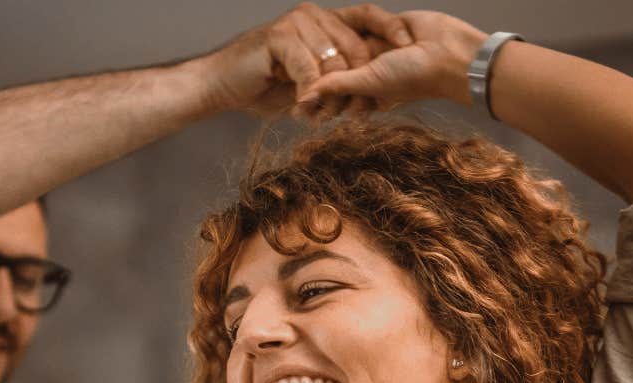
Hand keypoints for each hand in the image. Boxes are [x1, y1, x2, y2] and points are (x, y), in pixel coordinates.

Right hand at [196, 3, 414, 119]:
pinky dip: (308, 94)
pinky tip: (302, 108)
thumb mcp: (310, 82)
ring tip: (318, 116)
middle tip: (351, 114)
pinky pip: (308, 70)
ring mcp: (296, 24)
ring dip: (329, 97)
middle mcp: (313, 16)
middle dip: (358, 85)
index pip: (367, 16)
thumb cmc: (265, 86)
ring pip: (333, 62)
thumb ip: (337, 77)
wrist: (222, 86)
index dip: (391, 29)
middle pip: (355, 46)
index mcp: (325, 21)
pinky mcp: (279, 38)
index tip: (410, 50)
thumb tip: (374, 91)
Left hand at [300, 10, 490, 111]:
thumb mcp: (369, 81)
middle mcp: (371, 72)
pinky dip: (345, 28)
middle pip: (337, 74)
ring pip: (345, 49)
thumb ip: (337, 85)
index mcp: (368, 93)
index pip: (336, 98)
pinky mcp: (384, 27)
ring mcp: (377, 49)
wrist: (450, 52)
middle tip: (289, 85)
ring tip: (301, 57)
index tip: (292, 111)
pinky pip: (360, 26)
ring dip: (329, 52)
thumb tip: (305, 98)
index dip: (316, 103)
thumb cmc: (415, 75)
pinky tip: (321, 28)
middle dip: (317, 79)